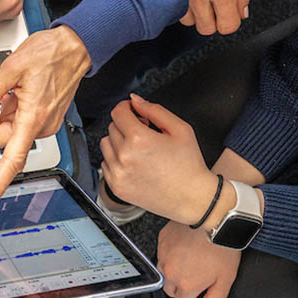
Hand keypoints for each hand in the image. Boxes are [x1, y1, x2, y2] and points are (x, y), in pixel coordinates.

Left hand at [0, 26, 90, 207]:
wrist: (77, 47)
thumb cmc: (52, 53)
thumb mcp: (13, 66)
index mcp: (33, 117)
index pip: (13, 158)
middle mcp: (42, 126)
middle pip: (2, 141)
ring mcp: (45, 123)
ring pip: (10, 131)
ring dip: (4, 113)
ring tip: (14, 89)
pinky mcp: (46, 118)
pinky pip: (20, 122)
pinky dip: (14, 110)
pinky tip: (20, 92)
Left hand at [98, 93, 218, 225]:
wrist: (192, 198)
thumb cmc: (189, 165)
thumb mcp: (180, 129)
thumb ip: (154, 110)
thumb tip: (135, 100)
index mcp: (139, 139)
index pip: (118, 112)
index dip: (126, 107)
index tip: (134, 111)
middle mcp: (124, 156)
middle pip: (112, 127)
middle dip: (127, 125)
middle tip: (145, 133)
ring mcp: (118, 173)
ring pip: (106, 144)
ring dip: (119, 142)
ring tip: (140, 149)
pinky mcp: (116, 186)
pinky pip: (105, 163)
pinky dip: (116, 160)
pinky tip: (135, 163)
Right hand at [156, 219, 241, 297]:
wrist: (212, 218)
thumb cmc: (221, 245)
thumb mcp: (227, 278)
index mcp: (187, 284)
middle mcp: (171, 272)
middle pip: (170, 290)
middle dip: (182, 290)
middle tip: (195, 281)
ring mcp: (164, 255)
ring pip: (164, 272)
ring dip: (174, 273)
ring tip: (190, 264)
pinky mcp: (162, 241)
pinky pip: (163, 254)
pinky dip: (172, 256)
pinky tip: (185, 249)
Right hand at [179, 0, 252, 35]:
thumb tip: (242, 13)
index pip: (227, 26)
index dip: (230, 21)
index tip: (228, 13)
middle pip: (205, 29)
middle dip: (212, 20)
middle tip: (214, 4)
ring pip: (187, 20)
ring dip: (194, 11)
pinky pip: (174, 5)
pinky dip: (181, 0)